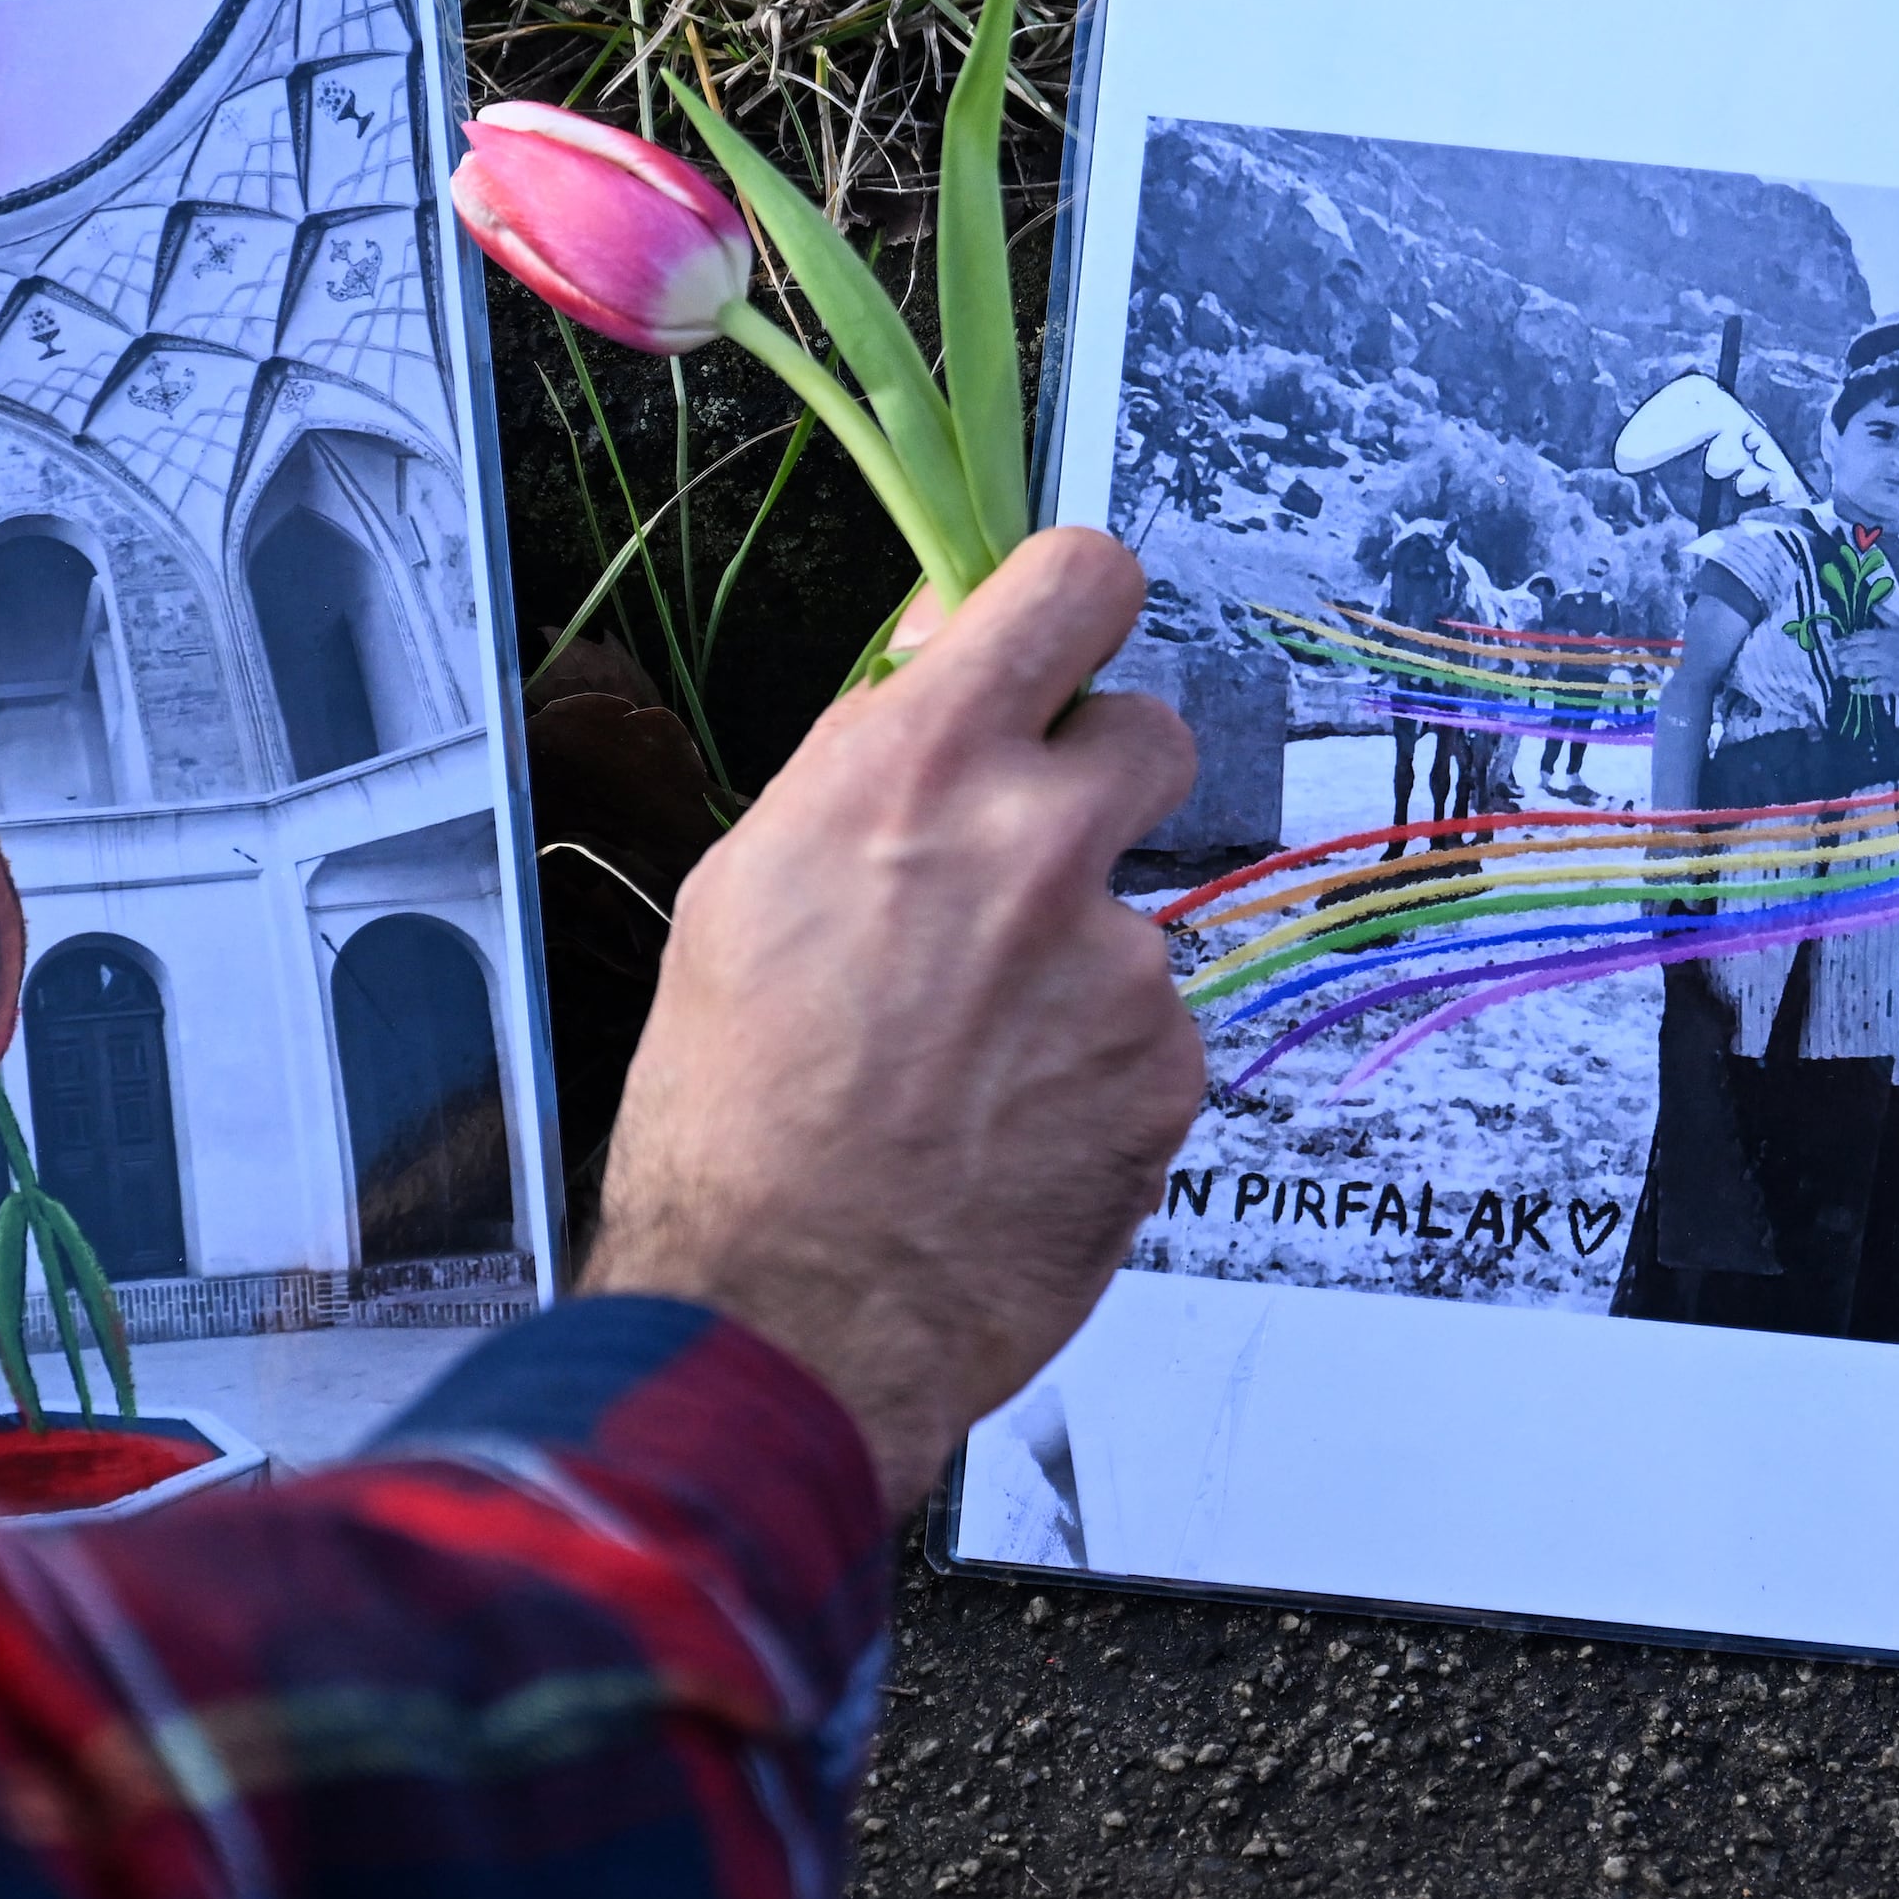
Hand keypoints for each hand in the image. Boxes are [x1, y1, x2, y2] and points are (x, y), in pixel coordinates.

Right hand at [587, 531, 1206, 1514]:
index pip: (1074, 586)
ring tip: (971, 1059)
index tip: (1070, 633)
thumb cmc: (730, 1119)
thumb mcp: (746, 889)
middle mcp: (1034, 843)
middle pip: (1150, 732)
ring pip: (1135, 908)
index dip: (1079, 602)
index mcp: (911, 773)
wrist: (783, 1312)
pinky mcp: (1168, 1069)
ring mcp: (1118, 961)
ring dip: (1077, 961)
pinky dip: (1096, 1071)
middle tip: (1023, 869)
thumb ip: (869, 761)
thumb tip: (941, 657)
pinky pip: (1150, 1031)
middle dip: (1097, 785)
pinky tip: (1010, 1127)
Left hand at [1828, 621, 1898, 693]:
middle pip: (1859, 653)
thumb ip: (1886, 615)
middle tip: (1833, 658)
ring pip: (1864, 669)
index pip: (1862, 637)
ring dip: (1849, 670)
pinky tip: (1851, 687)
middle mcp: (1884, 653)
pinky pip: (1874, 687)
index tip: (1835, 643)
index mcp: (1885, 637)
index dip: (1846, 640)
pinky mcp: (1891, 684)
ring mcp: (1887, 669)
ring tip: (1839, 671)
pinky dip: (1862, 688)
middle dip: (1844, 656)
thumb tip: (1873, 603)